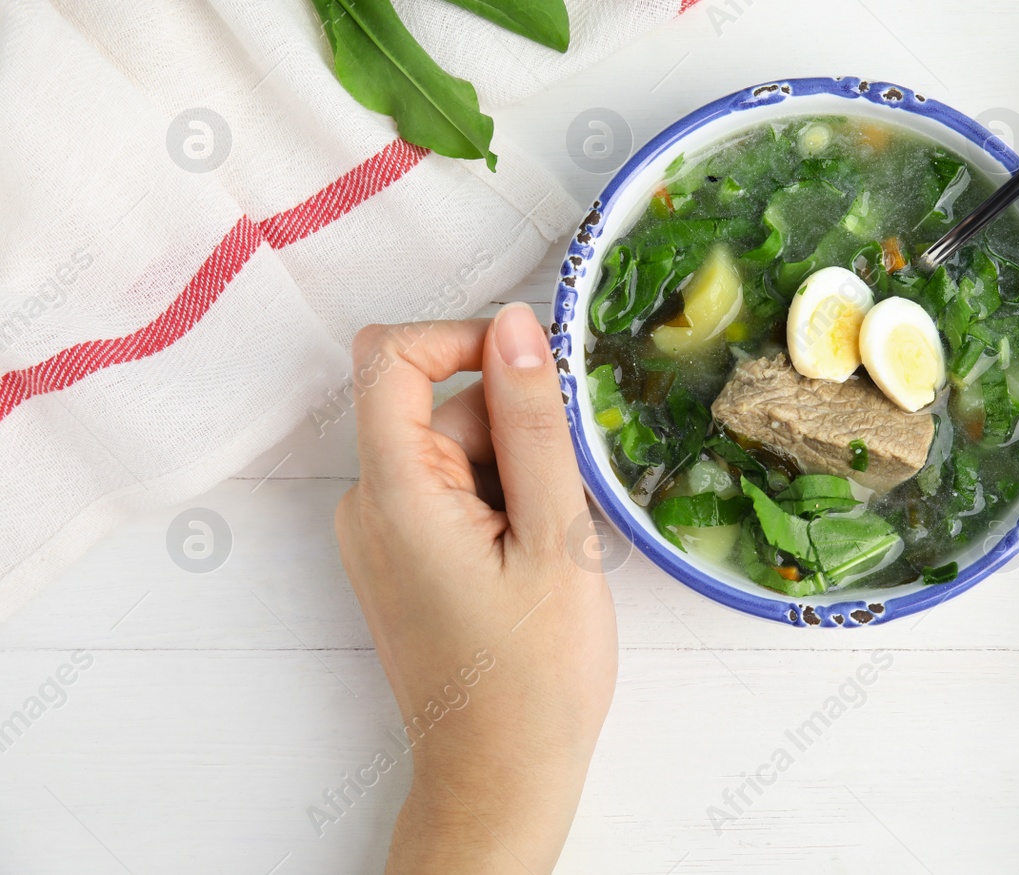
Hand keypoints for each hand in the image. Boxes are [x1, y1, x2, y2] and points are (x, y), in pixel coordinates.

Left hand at [336, 303, 616, 874]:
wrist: (499, 778)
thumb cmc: (534, 674)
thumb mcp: (554, 535)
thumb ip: (534, 422)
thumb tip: (517, 324)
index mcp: (395, 493)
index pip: (390, 356)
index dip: (462, 337)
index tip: (534, 369)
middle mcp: (368, 505)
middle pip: (438, 404)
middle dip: (514, 427)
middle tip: (566, 500)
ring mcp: (380, 534)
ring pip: (455, 448)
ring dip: (516, 470)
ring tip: (554, 544)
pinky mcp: (400, 558)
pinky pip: (451, 490)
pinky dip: (502, 501)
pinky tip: (534, 558)